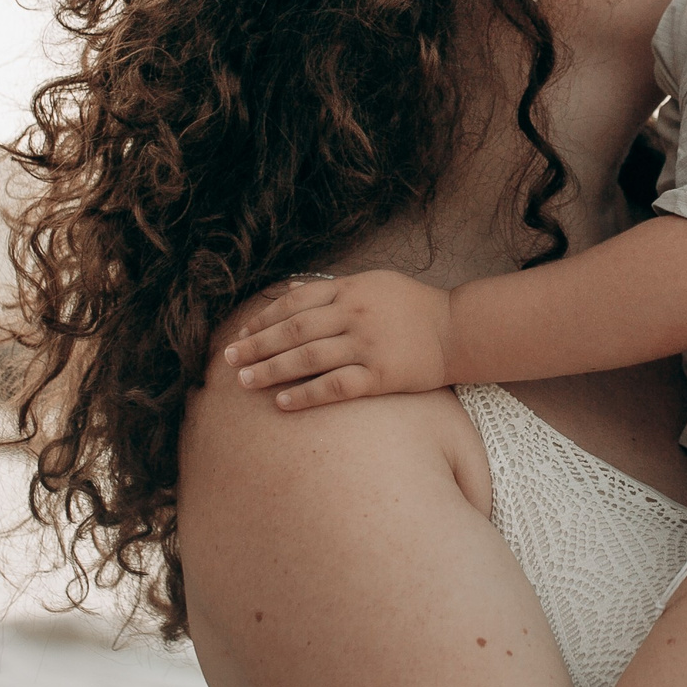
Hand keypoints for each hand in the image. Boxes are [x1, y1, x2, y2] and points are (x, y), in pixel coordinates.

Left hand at [223, 271, 456, 409]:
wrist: (458, 330)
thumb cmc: (414, 306)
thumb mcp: (373, 283)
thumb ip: (332, 288)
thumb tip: (289, 290)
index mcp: (349, 289)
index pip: (295, 302)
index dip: (264, 319)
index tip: (242, 335)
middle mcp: (353, 314)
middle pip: (293, 330)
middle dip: (256, 346)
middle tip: (228, 361)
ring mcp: (366, 345)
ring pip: (307, 358)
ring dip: (271, 370)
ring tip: (245, 382)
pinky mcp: (380, 375)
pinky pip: (335, 387)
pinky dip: (306, 395)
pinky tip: (282, 403)